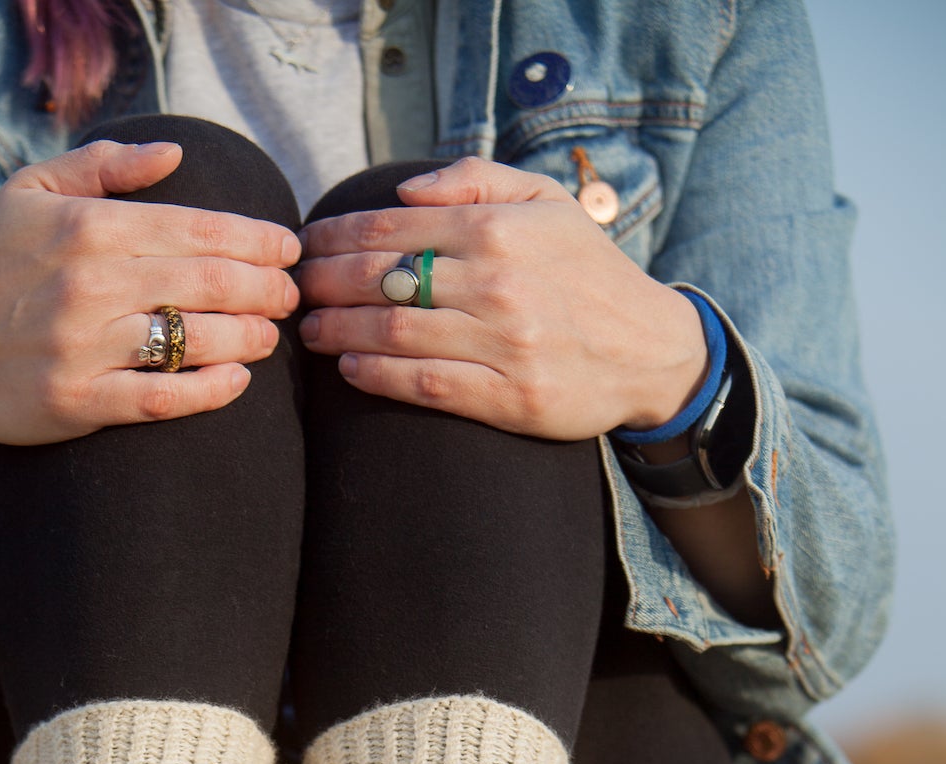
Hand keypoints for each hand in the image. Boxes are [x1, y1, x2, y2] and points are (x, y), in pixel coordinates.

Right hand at [0, 140, 301, 442]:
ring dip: (246, 338)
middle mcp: (91, 285)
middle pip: (207, 283)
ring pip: (193, 341)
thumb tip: (174, 155)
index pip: (196, 229)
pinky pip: (162, 398)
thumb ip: (103, 167)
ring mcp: (85, 347)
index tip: (286, 249)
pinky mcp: (78, 403)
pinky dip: (208, 391)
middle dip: (264, 289)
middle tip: (289, 296)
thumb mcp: (31, 192)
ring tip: (268, 335)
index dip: (255, 240)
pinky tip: (236, 382)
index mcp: (88, 228)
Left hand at [298, 156, 706, 436]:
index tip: (305, 248)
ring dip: (339, 329)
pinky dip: (377, 374)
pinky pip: (425, 384)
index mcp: (499, 229)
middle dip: (325, 284)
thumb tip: (404, 190)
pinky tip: (349, 367)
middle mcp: (498, 283)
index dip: (336, 238)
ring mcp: (503, 343)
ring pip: (395, 331)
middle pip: (382, 279)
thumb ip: (475, 182)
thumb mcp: (546, 203)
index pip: (393, 228)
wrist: (650, 351)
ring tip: (310, 331)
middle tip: (295, 293)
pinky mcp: (509, 399)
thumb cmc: (587, 273)